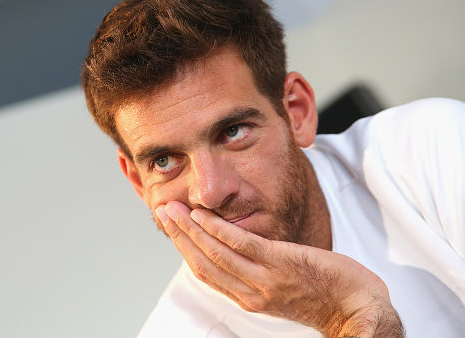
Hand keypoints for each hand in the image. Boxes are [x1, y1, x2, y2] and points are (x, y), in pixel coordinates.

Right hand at [155, 201, 404, 337]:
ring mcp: (264, 278)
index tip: (170, 228)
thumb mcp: (278, 289)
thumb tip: (235, 252)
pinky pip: (242, 244)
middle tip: (162, 212)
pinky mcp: (281, 262)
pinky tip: (204, 215)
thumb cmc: (320, 296)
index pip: (204, 272)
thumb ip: (254, 273)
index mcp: (248, 297)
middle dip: (179, 236)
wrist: (355, 307)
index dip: (183, 249)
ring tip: (174, 209)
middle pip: (202, 262)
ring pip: (216, 252)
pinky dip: (218, 229)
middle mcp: (250, 292)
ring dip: (190, 229)